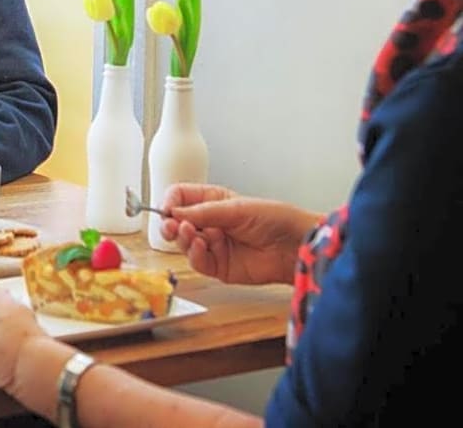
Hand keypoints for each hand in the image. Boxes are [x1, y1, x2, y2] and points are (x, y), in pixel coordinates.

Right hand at [159, 183, 319, 285]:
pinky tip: (201, 246)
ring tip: (189, 232)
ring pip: (184, 243)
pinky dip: (195, 254)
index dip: (170, 202)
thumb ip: (205, 211)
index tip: (167, 208)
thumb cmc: (276, 219)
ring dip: (182, 238)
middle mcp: (210, 222)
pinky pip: (198, 262)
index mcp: (213, 200)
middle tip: (170, 225)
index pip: (180, 197)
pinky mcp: (220, 266)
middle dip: (170, 223)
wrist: (296, 247)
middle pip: (177, 222)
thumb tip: (176, 211)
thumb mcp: (237, 208)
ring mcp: (214, 245)